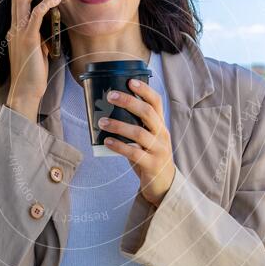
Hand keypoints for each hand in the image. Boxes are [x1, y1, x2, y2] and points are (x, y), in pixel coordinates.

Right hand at [6, 0, 60, 106]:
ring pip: (23, 1)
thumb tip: (48, 32)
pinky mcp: (28, 39)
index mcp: (14, 31)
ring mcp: (19, 33)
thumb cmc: (32, 75)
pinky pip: (36, 15)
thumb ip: (39, 39)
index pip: (16, 4)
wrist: (25, 91)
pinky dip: (45, 4)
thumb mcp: (36, 52)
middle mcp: (14, 29)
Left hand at [98, 79, 175, 206]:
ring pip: (139, 133)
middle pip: (148, 113)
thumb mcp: (146, 138)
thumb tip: (105, 112)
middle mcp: (162, 134)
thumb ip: (134, 126)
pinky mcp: (152, 165)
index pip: (156, 102)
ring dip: (118, 125)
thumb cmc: (149, 157)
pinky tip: (106, 142)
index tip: (130, 80)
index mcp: (160, 125)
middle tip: (110, 96)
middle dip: (129, 102)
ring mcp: (158, 150)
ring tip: (102, 122)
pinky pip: (134, 153)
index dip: (144, 90)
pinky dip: (119, 146)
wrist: (163, 185)